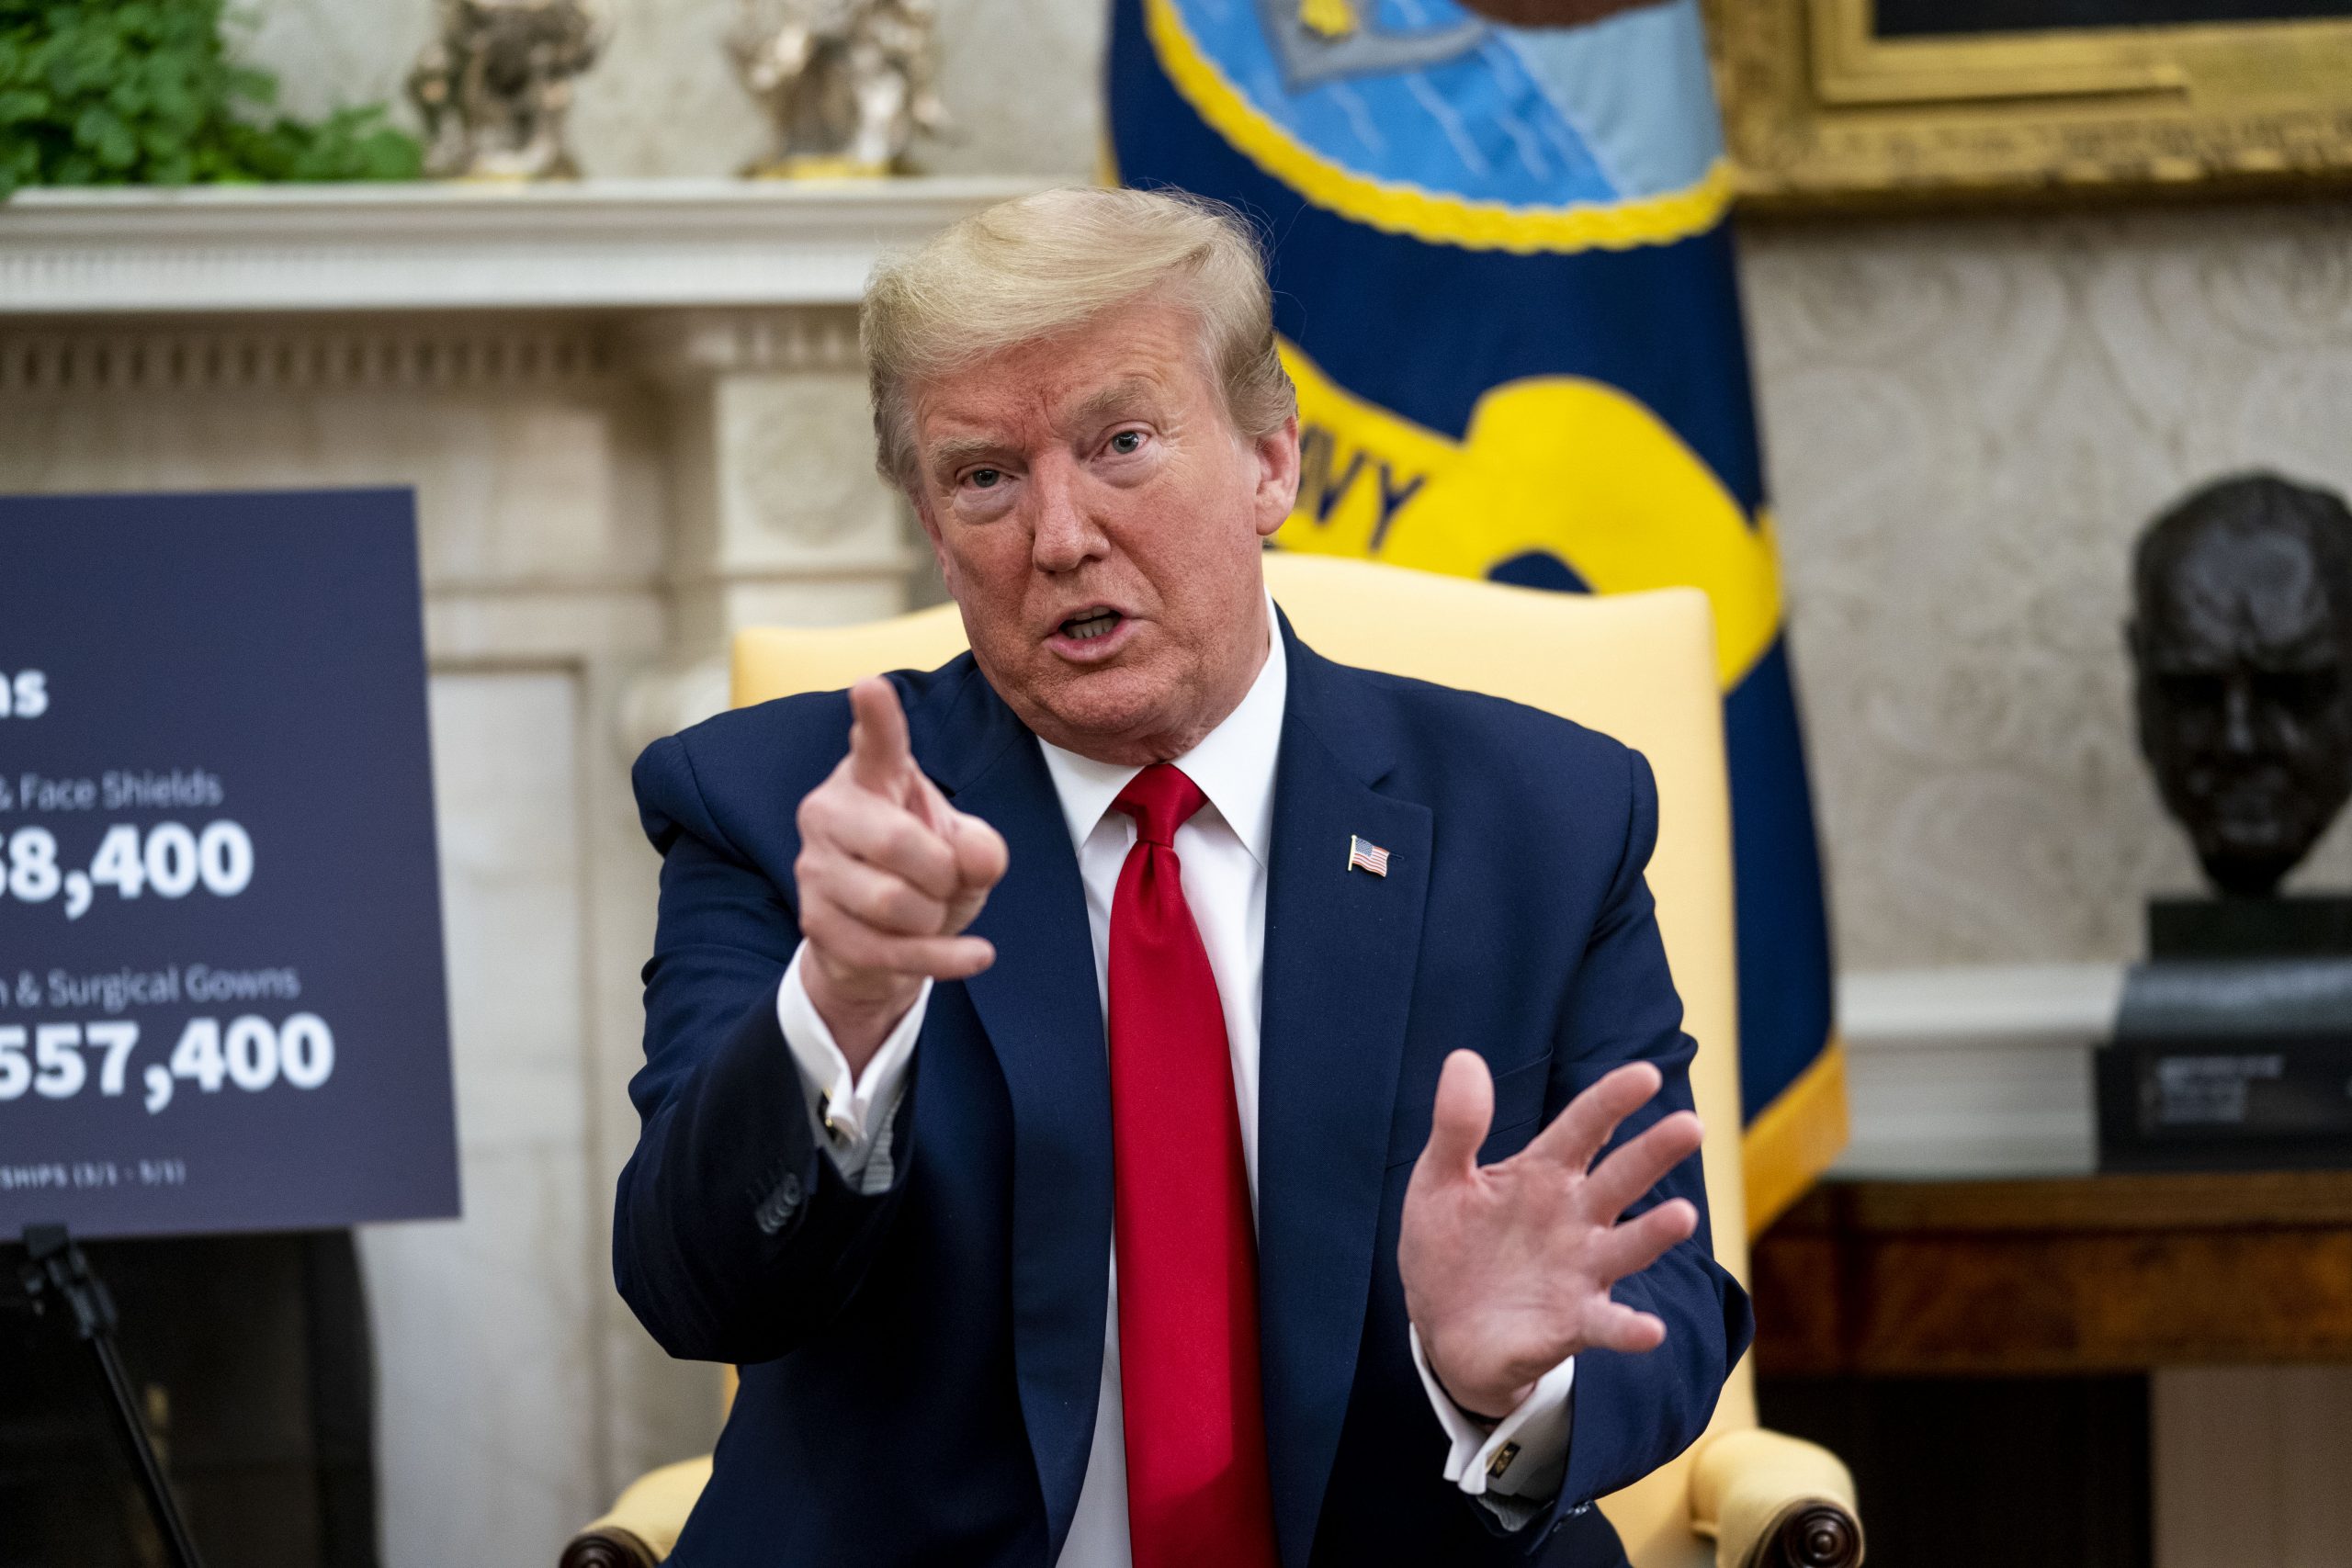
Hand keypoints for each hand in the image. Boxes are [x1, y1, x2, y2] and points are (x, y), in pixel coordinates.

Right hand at [793, 677, 1008, 1073]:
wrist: (882, 941)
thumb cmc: (926, 874)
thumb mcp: (967, 853)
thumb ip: (980, 847)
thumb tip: (974, 860)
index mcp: (873, 776)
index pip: (876, 743)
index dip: (876, 716)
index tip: (869, 685)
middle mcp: (831, 811)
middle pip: (898, 843)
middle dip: (943, 874)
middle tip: (948, 881)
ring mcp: (814, 866)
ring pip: (893, 902)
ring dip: (936, 917)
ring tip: (934, 911)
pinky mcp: (814, 921)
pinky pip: (889, 949)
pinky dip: (944, 958)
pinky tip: (975, 955)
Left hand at [1399, 1053, 1704, 1418]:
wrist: (1440, 1328)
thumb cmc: (1449, 1245)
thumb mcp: (1439, 1180)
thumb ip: (1456, 1125)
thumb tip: (1463, 1057)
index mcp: (1543, 1173)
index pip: (1584, 1127)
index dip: (1612, 1100)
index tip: (1646, 1075)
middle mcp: (1574, 1216)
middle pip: (1621, 1177)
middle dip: (1655, 1152)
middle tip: (1691, 1125)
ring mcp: (1579, 1269)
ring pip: (1627, 1245)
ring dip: (1655, 1232)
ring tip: (1682, 1214)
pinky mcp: (1572, 1323)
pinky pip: (1607, 1324)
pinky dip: (1629, 1328)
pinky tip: (1649, 1329)